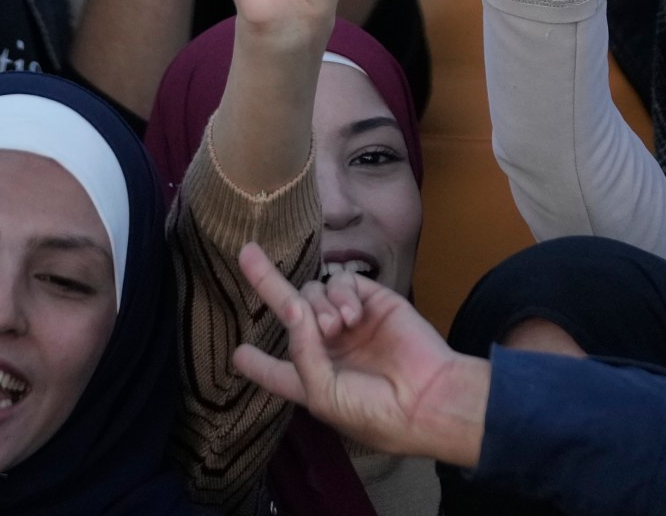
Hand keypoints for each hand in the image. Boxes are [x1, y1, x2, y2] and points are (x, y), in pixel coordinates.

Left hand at [232, 242, 491, 467]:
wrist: (427, 398)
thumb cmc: (371, 410)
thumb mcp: (323, 393)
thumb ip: (301, 349)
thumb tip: (292, 304)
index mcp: (312, 380)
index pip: (277, 369)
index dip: (256, 362)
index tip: (238, 354)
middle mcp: (328, 347)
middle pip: (290, 311)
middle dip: (267, 283)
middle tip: (246, 254)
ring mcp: (351, 322)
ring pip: (314, 292)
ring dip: (317, 307)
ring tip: (335, 329)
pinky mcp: (374, 301)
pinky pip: (345, 284)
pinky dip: (342, 295)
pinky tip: (352, 318)